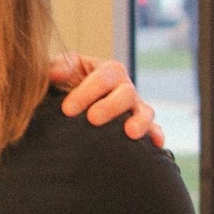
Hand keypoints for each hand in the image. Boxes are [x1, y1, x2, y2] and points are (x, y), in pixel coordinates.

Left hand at [50, 53, 164, 146]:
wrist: (70, 110)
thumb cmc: (64, 86)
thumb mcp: (58, 73)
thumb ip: (58, 68)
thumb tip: (56, 73)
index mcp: (108, 71)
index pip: (103, 77)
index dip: (87, 92)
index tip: (67, 109)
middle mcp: (125, 88)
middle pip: (126, 93)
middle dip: (110, 106)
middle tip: (92, 119)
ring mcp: (135, 108)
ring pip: (145, 111)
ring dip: (140, 121)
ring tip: (130, 133)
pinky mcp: (140, 126)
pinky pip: (153, 130)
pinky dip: (156, 135)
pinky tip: (156, 144)